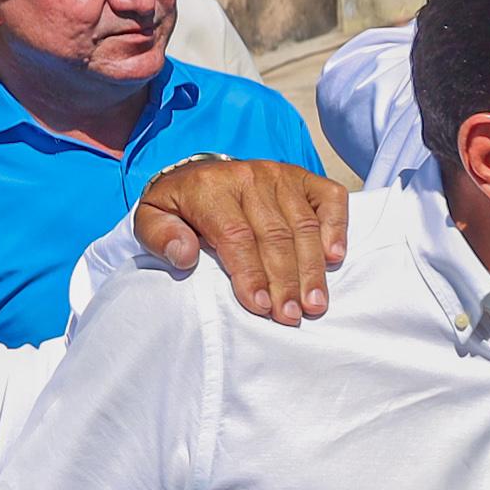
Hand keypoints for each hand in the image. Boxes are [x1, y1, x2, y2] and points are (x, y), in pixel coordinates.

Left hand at [132, 158, 351, 322]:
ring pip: (304, 225)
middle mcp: (249, 176)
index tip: (260, 307)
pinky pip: (331, 199)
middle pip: (275, 235)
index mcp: (210, 187)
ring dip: (311, 269)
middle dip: (285, 281)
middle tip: (291, 315)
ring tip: (314, 303)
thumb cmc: (181, 207)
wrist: (201, 174)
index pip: (236, 235)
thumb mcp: (152, 218)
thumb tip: (185, 256)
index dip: (251, 273)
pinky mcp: (305, 178)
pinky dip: (337, 228)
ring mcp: (281, 175)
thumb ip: (161, 236)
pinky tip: (334, 258)